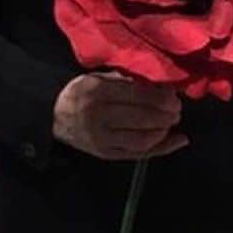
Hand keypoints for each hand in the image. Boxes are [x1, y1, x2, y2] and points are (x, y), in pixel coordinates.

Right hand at [52, 72, 187, 159]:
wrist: (54, 116)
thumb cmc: (82, 92)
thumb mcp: (99, 77)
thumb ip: (128, 81)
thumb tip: (163, 87)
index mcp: (97, 91)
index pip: (137, 96)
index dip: (160, 98)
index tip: (173, 95)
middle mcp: (98, 116)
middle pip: (141, 119)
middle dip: (166, 115)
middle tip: (177, 109)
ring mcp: (101, 138)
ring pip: (141, 139)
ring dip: (164, 131)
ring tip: (173, 121)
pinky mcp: (105, 153)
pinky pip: (138, 154)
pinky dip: (162, 148)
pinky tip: (177, 140)